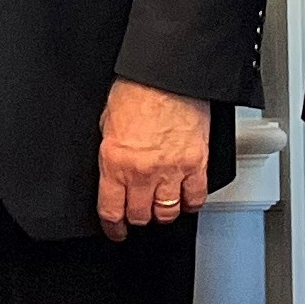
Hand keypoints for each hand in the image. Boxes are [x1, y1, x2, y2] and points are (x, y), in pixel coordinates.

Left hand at [96, 79, 213, 240]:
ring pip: (167, 213)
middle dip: (137, 217)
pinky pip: (195, 198)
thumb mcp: (108, 121)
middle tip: (138, 212)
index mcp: (115, 161)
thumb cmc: (138, 88)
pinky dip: (190, 203)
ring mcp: (172, 170)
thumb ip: (111, 151)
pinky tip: (185, 199)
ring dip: (162, 213)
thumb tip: (113, 168)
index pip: (111, 210)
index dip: (113, 227)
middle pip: (141, 216)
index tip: (115, 230)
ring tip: (160, 206)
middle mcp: (143, 171)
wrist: (168, 73)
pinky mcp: (196, 164)